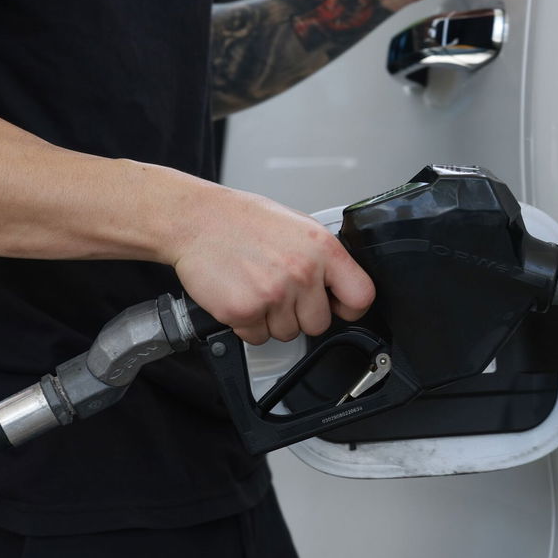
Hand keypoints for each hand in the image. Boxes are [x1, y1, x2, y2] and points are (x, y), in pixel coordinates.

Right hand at [170, 185, 374, 344]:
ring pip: (286, 333)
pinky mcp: (244, 311)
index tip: (338, 306)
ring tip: (256, 288)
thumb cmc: (242, 220)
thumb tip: (338, 285)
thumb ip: (321, 257)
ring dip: (271, 320)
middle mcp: (302, 272)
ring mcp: (273, 294)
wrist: (196, 220)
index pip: (361, 296)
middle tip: (280, 291)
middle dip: (301, 315)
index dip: (349, 307)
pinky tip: (240, 295)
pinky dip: (247, 324)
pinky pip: (257, 337)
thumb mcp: (297, 226)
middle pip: (319, 324)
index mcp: (321, 248)